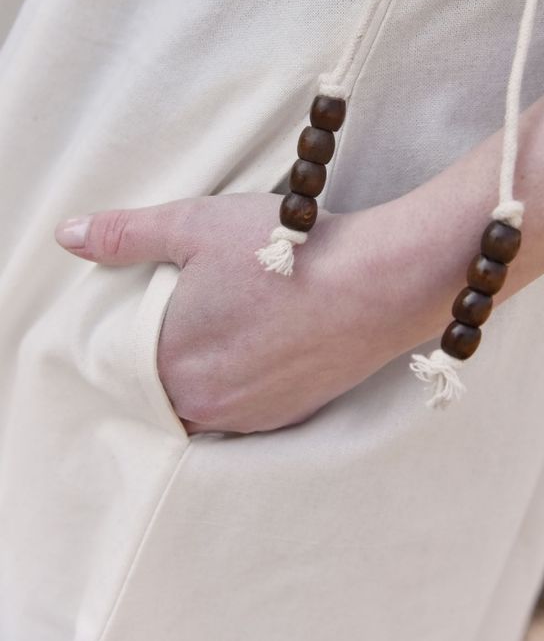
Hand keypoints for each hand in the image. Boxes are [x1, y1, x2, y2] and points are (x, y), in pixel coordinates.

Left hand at [53, 193, 424, 434]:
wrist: (377, 282)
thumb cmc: (284, 250)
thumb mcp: (194, 225)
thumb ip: (125, 234)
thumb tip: (69, 236)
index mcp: (170, 362)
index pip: (124, 360)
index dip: (133, 330)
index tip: (153, 304)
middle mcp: (205, 402)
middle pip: (165, 384)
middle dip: (169, 354)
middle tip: (196, 308)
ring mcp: (251, 415)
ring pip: (207, 400)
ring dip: (209, 371)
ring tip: (232, 324)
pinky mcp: (292, 415)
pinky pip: (248, 408)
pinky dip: (247, 381)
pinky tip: (265, 342)